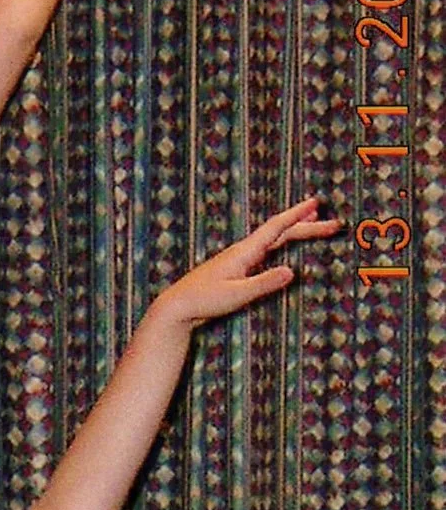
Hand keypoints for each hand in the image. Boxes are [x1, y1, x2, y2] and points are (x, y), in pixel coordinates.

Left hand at [154, 198, 340, 331]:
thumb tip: (292, 272)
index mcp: (245, 252)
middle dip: (307, 226)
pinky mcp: (236, 269)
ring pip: (273, 239)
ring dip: (294, 229)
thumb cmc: (204, 301)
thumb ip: (264, 283)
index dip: (297, 215)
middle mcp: (243, 251)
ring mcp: (240, 259)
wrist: (177, 307)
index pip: (276, 228)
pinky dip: (280, 243)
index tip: (316, 203)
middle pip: (280, 232)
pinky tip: (283, 245)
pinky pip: (266, 250)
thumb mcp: (237, 295)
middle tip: (333, 223)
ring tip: (312, 219)